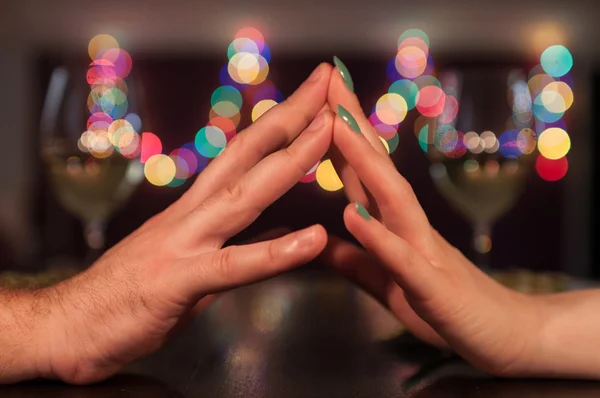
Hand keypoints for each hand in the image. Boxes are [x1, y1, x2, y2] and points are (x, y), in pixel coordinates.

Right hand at [17, 63, 332, 383]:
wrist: (69, 327)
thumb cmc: (130, 296)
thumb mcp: (193, 263)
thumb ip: (238, 245)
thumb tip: (281, 231)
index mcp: (196, 210)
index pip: (245, 154)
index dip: (281, 123)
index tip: (316, 99)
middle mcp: (191, 214)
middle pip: (248, 156)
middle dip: (291, 117)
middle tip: (328, 83)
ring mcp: (184, 243)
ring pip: (244, 195)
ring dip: (290, 160)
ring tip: (329, 131)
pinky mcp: (179, 281)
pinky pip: (234, 265)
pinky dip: (277, 253)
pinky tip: (313, 238)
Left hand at [323, 61, 541, 375]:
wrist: (502, 335)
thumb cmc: (442, 305)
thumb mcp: (386, 282)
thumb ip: (355, 260)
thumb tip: (319, 241)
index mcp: (393, 224)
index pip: (362, 171)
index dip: (338, 134)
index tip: (319, 96)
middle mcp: (408, 226)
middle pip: (377, 167)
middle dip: (351, 123)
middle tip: (329, 78)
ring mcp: (422, 251)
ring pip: (392, 198)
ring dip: (364, 161)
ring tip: (337, 126)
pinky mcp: (431, 287)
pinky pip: (402, 258)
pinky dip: (378, 235)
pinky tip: (355, 214)